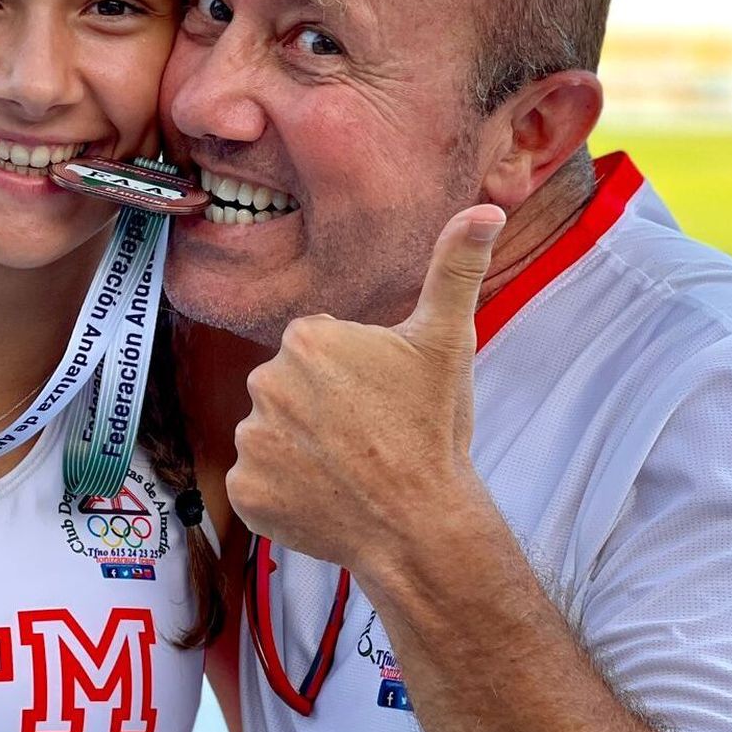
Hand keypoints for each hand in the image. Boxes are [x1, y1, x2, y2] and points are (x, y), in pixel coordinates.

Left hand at [225, 204, 504, 579]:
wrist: (421, 523)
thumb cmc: (434, 430)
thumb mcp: (447, 342)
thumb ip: (456, 268)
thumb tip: (486, 208)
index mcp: (305, 339)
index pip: (316, 354)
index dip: (352, 381)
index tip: (380, 404)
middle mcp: (264, 383)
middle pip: (289, 394)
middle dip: (321, 414)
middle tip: (368, 439)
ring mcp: (251, 442)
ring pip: (272, 438)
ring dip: (301, 453)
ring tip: (348, 471)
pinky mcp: (244, 492)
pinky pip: (257, 485)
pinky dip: (283, 494)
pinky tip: (323, 499)